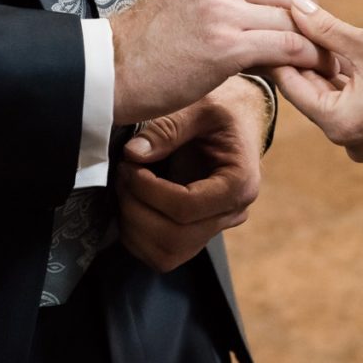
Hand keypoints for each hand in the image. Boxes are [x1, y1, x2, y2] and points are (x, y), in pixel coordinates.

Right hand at [110, 0, 333, 124]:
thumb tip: (269, 11)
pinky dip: (304, 60)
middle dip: (315, 22)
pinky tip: (307, 73)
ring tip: (322, 65)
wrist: (109, 71)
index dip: (303, 1)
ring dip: (314, 46)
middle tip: (326, 47)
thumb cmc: (146, 44)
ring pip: (292, 21)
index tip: (311, 25)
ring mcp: (222, 11)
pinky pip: (285, 47)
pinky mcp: (225, 47)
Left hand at [115, 77, 265, 271]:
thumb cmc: (220, 112)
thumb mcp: (200, 107)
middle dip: (136, 208)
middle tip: (123, 174)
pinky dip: (136, 236)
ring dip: (133, 226)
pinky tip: (132, 203)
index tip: (130, 165)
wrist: (236, 124)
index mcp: (239, 183)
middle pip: (175, 237)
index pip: (187, 207)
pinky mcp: (197, 235)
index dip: (149, 190)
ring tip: (126, 188)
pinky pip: (162, 255)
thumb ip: (168, 128)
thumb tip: (133, 153)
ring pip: (166, 254)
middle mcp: (232, 213)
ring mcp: (215, 229)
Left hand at [272, 0, 362, 161]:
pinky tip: (335, 51)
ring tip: (306, 30)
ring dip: (321, 67)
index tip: (266, 25)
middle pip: (308, 92)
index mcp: (338, 125)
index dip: (278, 51)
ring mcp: (361, 142)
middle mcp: (345, 141)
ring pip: (328, 96)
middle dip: (300, 57)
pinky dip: (342, 80)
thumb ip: (324, 28)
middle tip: (282, 22)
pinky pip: (347, 103)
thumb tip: (292, 6)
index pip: (292, 84)